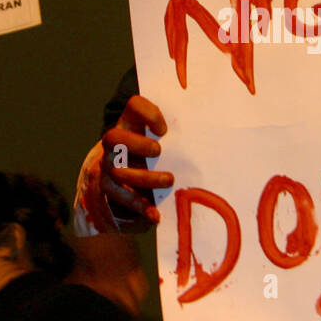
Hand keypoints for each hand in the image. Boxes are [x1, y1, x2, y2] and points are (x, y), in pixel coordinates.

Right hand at [79, 95, 173, 234]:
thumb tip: (210, 114)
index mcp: (132, 122)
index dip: (147, 113)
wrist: (134, 178)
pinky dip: (140, 207)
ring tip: (169, 180)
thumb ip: (181, 127)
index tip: (164, 129)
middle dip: (137, 144)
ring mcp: (110, 165)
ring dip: (145, 177)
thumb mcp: (169, 138)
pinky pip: (120, 198)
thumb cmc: (161, 151)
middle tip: (158, 151)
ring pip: (118, 171)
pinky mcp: (110, 188)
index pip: (134, 106)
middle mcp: (116, 141)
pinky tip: (156, 214)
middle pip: (113, 137)